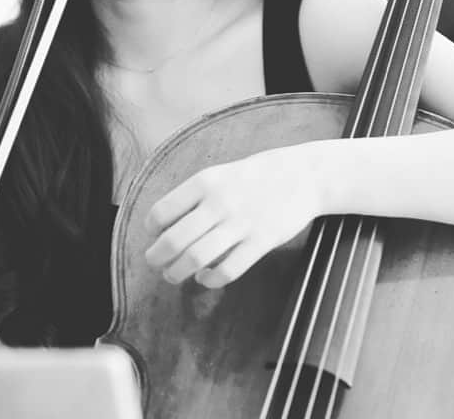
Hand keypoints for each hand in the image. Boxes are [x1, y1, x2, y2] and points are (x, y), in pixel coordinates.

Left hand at [144, 143, 326, 288]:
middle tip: (154, 263)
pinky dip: (210, 280)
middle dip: (157, 258)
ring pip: (196, 258)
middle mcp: (219, 203)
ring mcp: (240, 224)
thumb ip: (194, 196)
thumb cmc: (256, 176)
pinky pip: (228, 270)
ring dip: (177, 272)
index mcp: (205, 182)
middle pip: (174, 240)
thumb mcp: (220, 173)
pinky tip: (205, 278)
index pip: (163, 211)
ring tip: (173, 275)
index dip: (151, 229)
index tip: (152, 235)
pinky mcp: (260, 242)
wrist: (302, 175)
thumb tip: (165, 224)